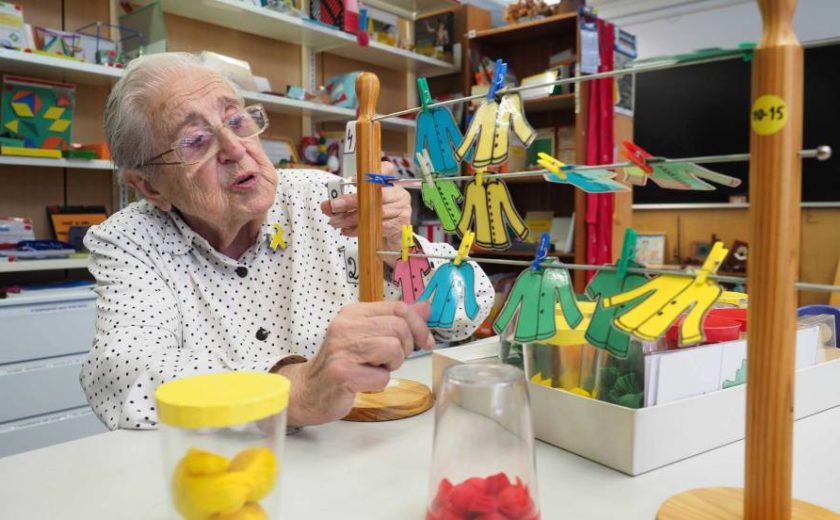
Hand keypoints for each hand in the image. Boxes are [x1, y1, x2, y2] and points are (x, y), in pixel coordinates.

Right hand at [277, 301, 433, 425]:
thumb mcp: (369, 335)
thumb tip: (425, 307)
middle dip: (404, 348)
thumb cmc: (343, 362)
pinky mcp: (342, 373)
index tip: (425, 341)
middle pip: (399, 328)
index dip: (419, 326)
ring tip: (374, 368)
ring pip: (393, 348)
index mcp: (353, 312)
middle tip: (390, 360)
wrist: (309, 390)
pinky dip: (379, 383)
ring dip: (392, 365)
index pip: (398, 307)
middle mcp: (345, 326)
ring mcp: (342, 349)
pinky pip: (382, 377)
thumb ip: (396, 320)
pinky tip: (363, 382)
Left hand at [320, 161, 411, 265]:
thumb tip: (326, 205)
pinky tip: (347, 230)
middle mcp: (399, 195)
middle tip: (334, 206)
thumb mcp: (361, 206)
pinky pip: (376, 226)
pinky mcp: (399, 226)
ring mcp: (402, 211)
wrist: (392, 241)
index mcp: (391, 184)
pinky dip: (358, 229)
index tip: (353, 180)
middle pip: (374, 194)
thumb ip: (345, 203)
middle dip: (351, 201)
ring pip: (373, 212)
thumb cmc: (377, 218)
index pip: (387, 169)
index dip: (370, 173)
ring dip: (351, 218)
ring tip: (336, 222)